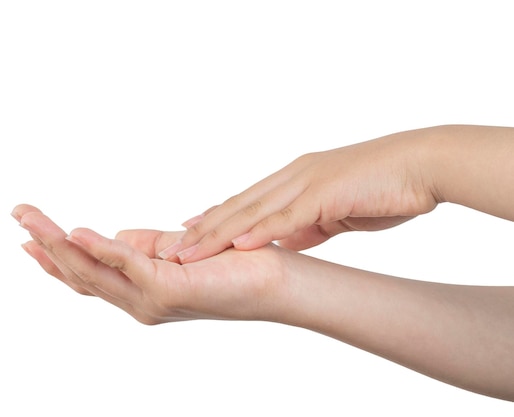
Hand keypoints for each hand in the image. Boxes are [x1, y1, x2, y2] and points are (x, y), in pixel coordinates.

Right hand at [12, 204, 290, 323]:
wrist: (271, 277)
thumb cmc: (228, 262)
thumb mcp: (172, 249)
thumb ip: (142, 245)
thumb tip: (112, 233)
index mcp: (137, 291)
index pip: (85, 275)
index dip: (53, 257)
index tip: (25, 233)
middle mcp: (138, 302)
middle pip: (79, 274)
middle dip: (45, 245)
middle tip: (18, 215)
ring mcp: (150, 300)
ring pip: (93, 272)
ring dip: (59, 245)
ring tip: (31, 220)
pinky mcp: (168, 291)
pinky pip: (126, 265)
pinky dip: (100, 248)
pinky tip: (76, 232)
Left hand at [170, 127, 439, 262]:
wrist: (423, 165)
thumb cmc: (385, 188)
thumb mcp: (338, 212)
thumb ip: (310, 226)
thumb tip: (288, 243)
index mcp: (296, 180)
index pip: (246, 202)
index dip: (213, 218)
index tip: (186, 231)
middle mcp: (294, 178)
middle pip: (238, 206)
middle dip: (203, 229)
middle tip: (171, 247)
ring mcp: (307, 183)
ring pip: (253, 212)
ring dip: (217, 234)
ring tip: (187, 253)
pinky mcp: (327, 194)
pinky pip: (288, 216)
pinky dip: (261, 231)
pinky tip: (238, 245)